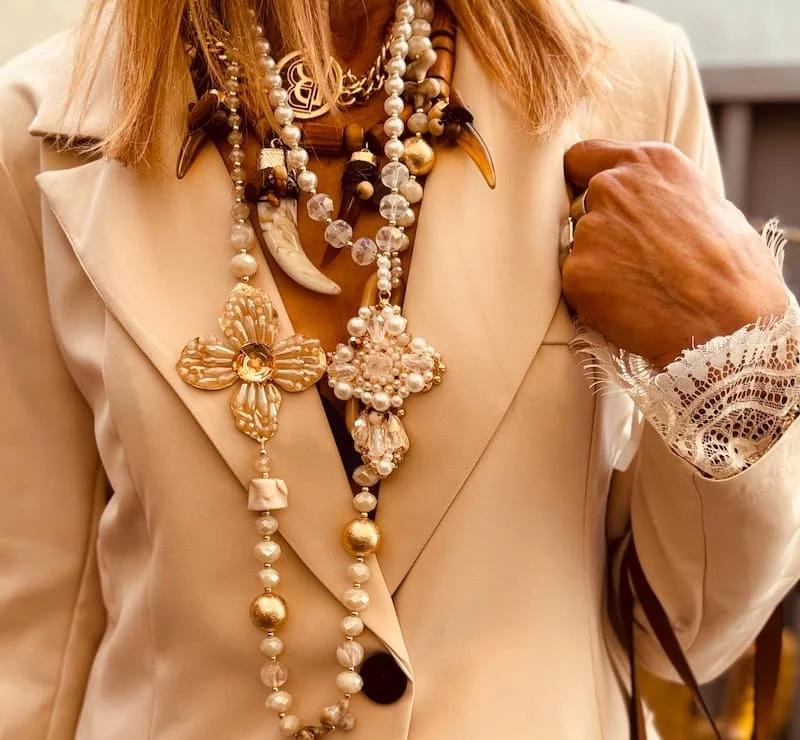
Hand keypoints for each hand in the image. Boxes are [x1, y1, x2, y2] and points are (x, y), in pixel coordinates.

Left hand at [562, 139, 786, 366]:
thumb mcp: (706, 203)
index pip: (582, 158)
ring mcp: (591, 230)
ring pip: (577, 248)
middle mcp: (612, 187)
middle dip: (597, 231)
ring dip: (596, 266)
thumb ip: (660, 193)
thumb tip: (646, 199)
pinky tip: (627, 305)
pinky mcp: (576, 272)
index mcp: (648, 162)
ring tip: (638, 286)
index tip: (587, 199)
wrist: (728, 321)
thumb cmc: (730, 269)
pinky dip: (592, 297)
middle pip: (579, 206)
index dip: (581, 182)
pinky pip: (574, 284)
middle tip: (632, 259)